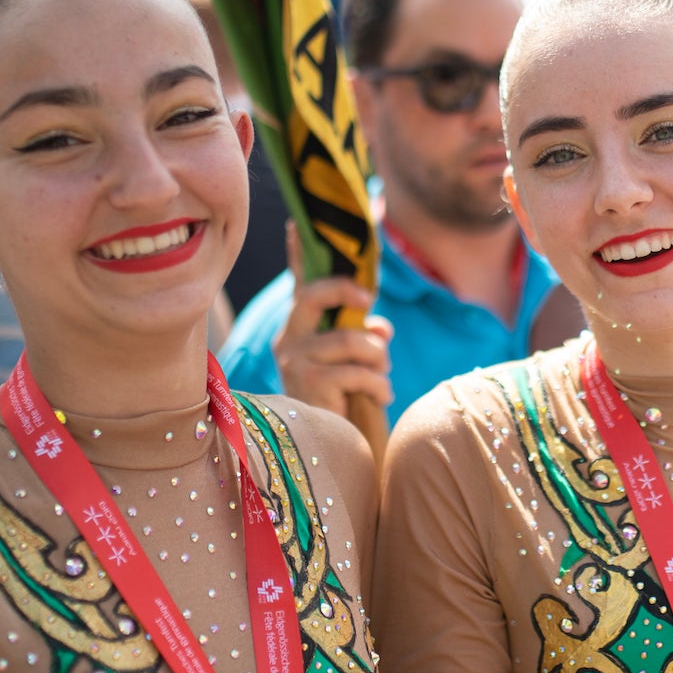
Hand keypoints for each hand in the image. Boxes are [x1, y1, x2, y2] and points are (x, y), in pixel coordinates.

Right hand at [271, 223, 392, 414]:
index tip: (297, 222)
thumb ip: (366, 336)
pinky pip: (357, 370)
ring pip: (349, 340)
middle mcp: (288, 340)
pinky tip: (382, 396)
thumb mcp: (357, 361)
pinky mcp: (309, 384)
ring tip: (383, 376)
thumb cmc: (343, 401)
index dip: (297, 253)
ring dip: (378, 357)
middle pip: (312, 296)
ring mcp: (294, 361)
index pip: (299, 284)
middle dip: (345, 291)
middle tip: (370, 303)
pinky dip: (379, 383)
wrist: (329, 450)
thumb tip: (379, 325)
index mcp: (300, 329)